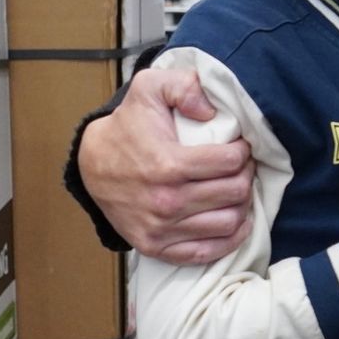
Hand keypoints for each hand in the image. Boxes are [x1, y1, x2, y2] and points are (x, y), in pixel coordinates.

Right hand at [78, 68, 255, 263]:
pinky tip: (237, 221)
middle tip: (242, 166)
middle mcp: (166, 201)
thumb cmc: (128, 125)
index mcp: (168, 164)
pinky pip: (207, 252)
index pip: (231, 163)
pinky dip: (229, 239)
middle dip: (246, 175)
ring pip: (228, 223)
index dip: (243, 151)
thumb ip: (183, 86)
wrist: (92, 163)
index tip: (240, 145)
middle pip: (235, 193)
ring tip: (237, 188)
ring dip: (242, 204)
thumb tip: (211, 110)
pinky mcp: (156, 247)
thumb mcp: (149, 88)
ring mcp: (161, 229)